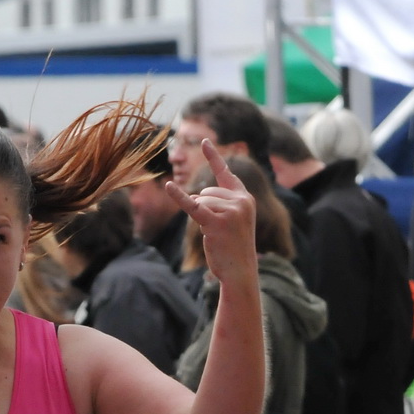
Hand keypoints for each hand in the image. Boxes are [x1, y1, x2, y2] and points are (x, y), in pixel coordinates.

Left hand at [164, 141, 256, 287]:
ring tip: (215, 233)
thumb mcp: (233, 221)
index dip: (213, 157)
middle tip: (218, 229)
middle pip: (206, 191)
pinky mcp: (216, 222)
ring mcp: (230, 211)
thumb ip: (221, 204)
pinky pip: (193, 206)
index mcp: (245, 198)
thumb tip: (196, 197)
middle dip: (204, 209)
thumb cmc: (234, 248)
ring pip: (200, 201)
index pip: (226, 173)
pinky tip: (169, 187)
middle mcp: (240, 201)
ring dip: (201, 217)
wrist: (240, 271)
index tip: (204, 141)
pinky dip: (179, 197)